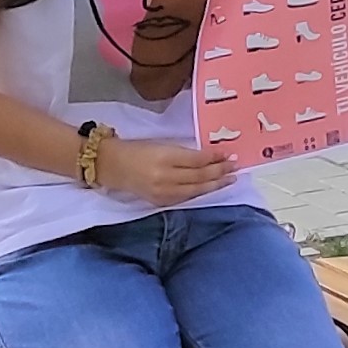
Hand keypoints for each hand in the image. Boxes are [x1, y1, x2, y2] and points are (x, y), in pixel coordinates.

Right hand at [96, 135, 232, 206]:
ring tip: (230, 179)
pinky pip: (186, 198)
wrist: (111, 166)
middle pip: (199, 176)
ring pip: (196, 190)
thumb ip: (183, 152)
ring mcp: (163, 192)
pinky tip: (211, 188)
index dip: (215, 158)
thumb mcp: (160, 144)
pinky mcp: (160, 202)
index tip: (228, 154)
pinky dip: (200, 193)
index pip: (197, 160)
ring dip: (215, 184)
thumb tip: (208, 157)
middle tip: (235, 167)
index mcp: (164, 157)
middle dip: (220, 172)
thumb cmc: (136, 150)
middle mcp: (165, 177)